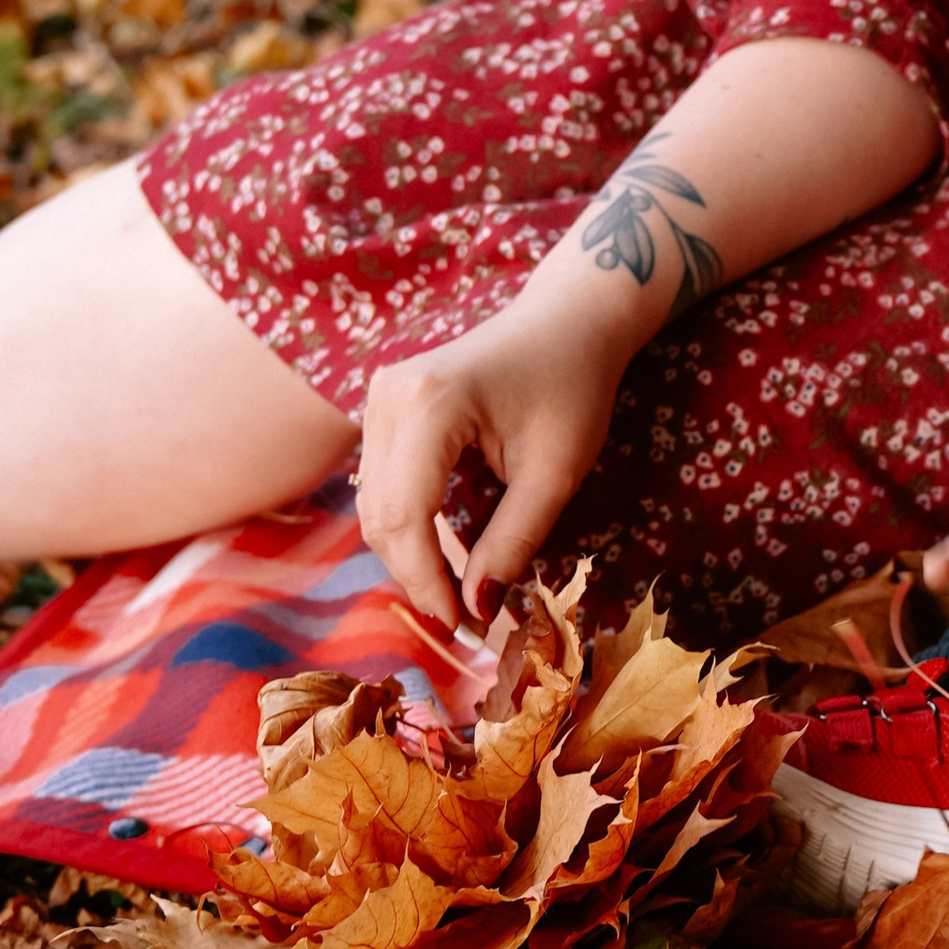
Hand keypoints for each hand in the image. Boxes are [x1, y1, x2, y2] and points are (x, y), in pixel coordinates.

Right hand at [356, 289, 629, 630]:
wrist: (568, 321)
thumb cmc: (573, 387)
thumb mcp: (556, 471)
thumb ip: (514, 541)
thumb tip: (478, 610)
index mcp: (430, 404)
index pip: (407, 517)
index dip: (428, 581)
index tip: (462, 628)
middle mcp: (388, 396)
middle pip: (381, 515)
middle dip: (417, 576)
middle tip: (464, 622)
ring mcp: (379, 397)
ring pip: (374, 505)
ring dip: (409, 556)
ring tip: (458, 596)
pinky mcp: (384, 406)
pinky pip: (382, 484)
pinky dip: (408, 527)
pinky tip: (444, 556)